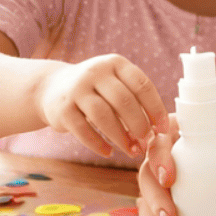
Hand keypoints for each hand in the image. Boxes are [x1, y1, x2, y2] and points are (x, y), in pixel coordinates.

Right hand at [36, 54, 167, 159]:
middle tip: (147, 142)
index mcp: (116, 63)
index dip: (156, 108)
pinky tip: (108, 152)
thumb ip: (135, 101)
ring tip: (131, 151)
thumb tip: (158, 130)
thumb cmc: (96, 90)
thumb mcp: (115, 85)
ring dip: (121, 137)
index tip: (163, 129)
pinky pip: (83, 130)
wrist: (52, 88)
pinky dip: (98, 144)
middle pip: (124, 101)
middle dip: (139, 125)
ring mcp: (76, 89)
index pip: (142, 85)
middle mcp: (95, 72)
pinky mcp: (62, 108)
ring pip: (104, 116)